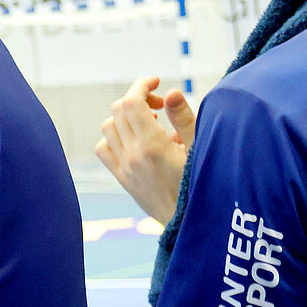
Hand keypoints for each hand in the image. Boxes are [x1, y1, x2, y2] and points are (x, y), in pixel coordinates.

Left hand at [96, 75, 194, 224]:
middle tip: (160, 106)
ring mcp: (124, 168)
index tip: (157, 81)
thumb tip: (171, 92)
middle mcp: (133, 156)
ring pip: (108, 127)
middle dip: (138, 98)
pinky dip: (113, 137)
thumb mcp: (199, 151)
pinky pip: (103, 149)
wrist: (191, 224)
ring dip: (125, 116)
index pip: (132, 102)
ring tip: (150, 122)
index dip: (142, 85)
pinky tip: (134, 140)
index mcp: (153, 146)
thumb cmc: (203, 186)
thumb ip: (184, 119)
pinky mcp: (122, 179)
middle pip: (119, 109)